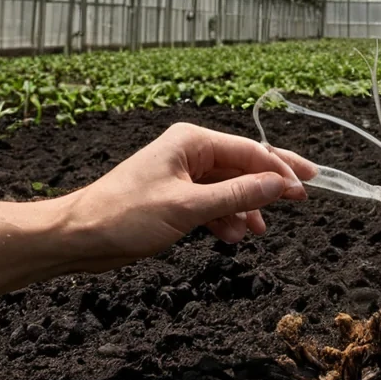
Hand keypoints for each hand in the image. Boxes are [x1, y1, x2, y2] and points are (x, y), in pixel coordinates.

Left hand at [63, 123, 315, 271]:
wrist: (76, 238)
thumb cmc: (124, 216)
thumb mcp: (188, 207)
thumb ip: (238, 195)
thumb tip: (280, 185)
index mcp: (192, 141)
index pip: (249, 151)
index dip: (279, 171)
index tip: (303, 190)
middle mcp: (190, 152)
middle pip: (243, 165)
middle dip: (270, 185)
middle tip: (303, 197)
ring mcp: (183, 175)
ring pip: (229, 188)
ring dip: (245, 209)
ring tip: (257, 232)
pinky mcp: (175, 198)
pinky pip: (212, 204)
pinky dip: (225, 219)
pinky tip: (232, 237)